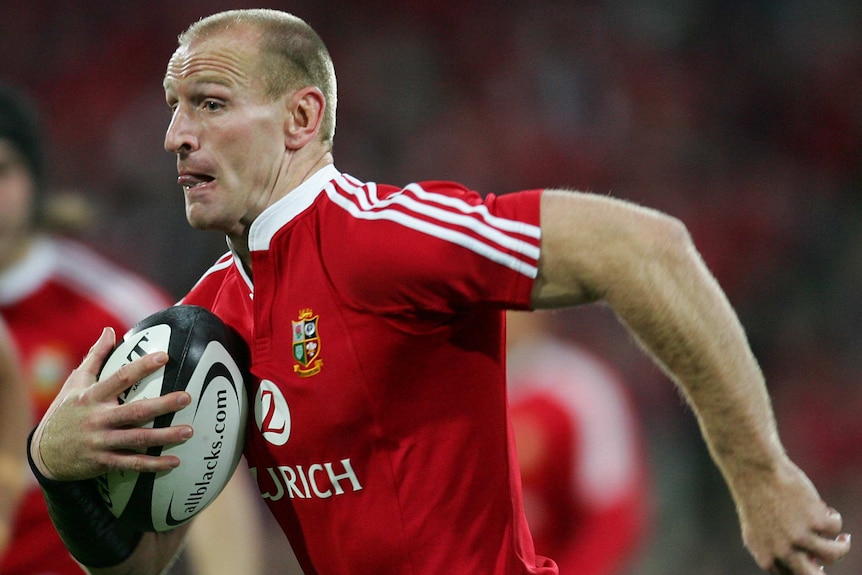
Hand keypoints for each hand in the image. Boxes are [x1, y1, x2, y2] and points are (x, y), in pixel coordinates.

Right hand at [30, 327, 193, 480]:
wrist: (43, 453)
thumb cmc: (65, 412)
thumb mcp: (75, 383)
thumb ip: (95, 357)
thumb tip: (110, 330)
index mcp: (93, 396)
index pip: (121, 378)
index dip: (143, 366)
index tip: (165, 357)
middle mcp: (98, 419)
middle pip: (135, 411)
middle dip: (162, 405)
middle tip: (187, 397)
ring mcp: (101, 442)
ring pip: (137, 439)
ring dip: (165, 437)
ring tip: (189, 431)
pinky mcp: (103, 462)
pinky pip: (132, 463)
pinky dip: (153, 465)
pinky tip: (174, 462)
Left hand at [734, 457, 850, 573]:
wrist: (754, 471)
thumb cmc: (754, 497)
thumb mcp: (756, 529)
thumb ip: (775, 549)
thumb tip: (810, 562)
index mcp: (765, 556)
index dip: (805, 569)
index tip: (814, 564)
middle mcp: (783, 551)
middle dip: (823, 574)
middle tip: (830, 560)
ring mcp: (801, 538)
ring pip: (833, 554)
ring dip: (841, 546)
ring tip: (842, 539)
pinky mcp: (817, 521)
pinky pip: (836, 527)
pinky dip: (833, 517)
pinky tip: (823, 508)